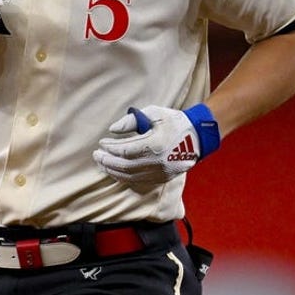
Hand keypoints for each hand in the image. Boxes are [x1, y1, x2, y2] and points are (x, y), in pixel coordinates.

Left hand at [93, 104, 220, 184]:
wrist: (198, 136)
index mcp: (155, 144)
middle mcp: (157, 162)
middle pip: (124, 166)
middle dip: (107, 161)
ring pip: (130, 176)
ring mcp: (160, 172)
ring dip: (113, 171)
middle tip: (96, 155)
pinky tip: (116, 171)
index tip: (101, 142)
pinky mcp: (162, 178)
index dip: (110, 148)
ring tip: (102, 163)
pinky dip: (125, 177)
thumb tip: (112, 130)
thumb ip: (131, 121)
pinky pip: (139, 181)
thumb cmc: (174, 121)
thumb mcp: (153, 113)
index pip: (124, 151)